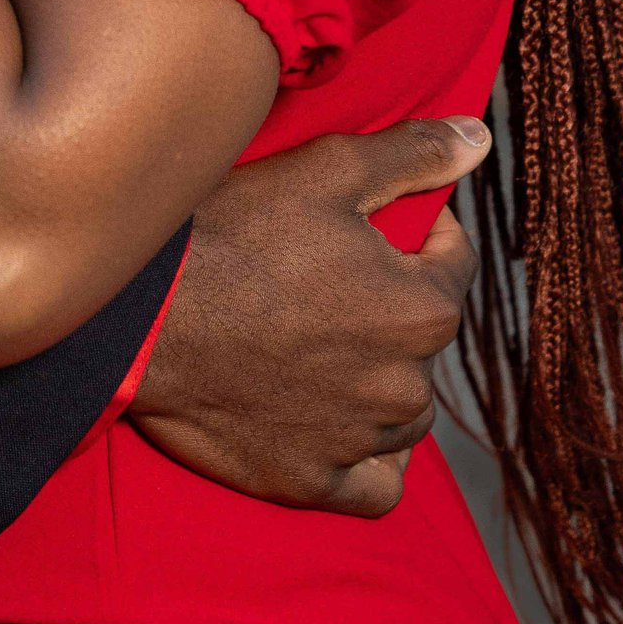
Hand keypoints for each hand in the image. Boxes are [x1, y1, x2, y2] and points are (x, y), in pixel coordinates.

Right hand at [129, 118, 488, 517]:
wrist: (143, 314)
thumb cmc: (235, 234)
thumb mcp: (327, 170)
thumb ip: (413, 156)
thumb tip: (479, 138)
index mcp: (422, 308)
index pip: (454, 260)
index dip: (416, 231)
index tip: (364, 222)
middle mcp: (406, 385)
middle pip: (424, 337)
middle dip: (391, 306)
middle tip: (324, 278)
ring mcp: (359, 441)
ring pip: (403, 410)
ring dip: (380, 380)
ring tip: (319, 344)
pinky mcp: (311, 482)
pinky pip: (374, 485)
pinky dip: (367, 458)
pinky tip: (337, 424)